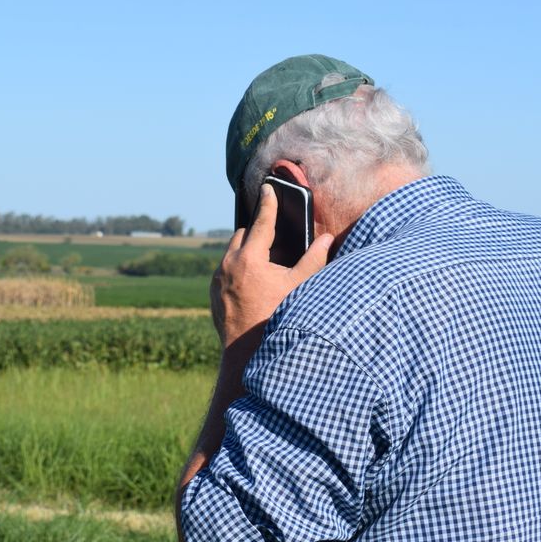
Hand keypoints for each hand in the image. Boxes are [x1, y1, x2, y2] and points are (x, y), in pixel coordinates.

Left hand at [210, 183, 332, 352]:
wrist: (246, 353)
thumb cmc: (275, 319)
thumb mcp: (298, 287)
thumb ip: (314, 260)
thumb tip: (327, 240)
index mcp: (249, 259)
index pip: (261, 222)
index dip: (268, 203)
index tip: (269, 188)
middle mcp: (228, 265)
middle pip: (242, 235)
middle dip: (256, 230)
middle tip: (272, 233)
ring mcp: (217, 280)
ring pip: (231, 253)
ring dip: (245, 250)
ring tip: (263, 259)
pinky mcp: (213, 293)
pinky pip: (224, 271)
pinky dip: (237, 269)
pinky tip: (251, 280)